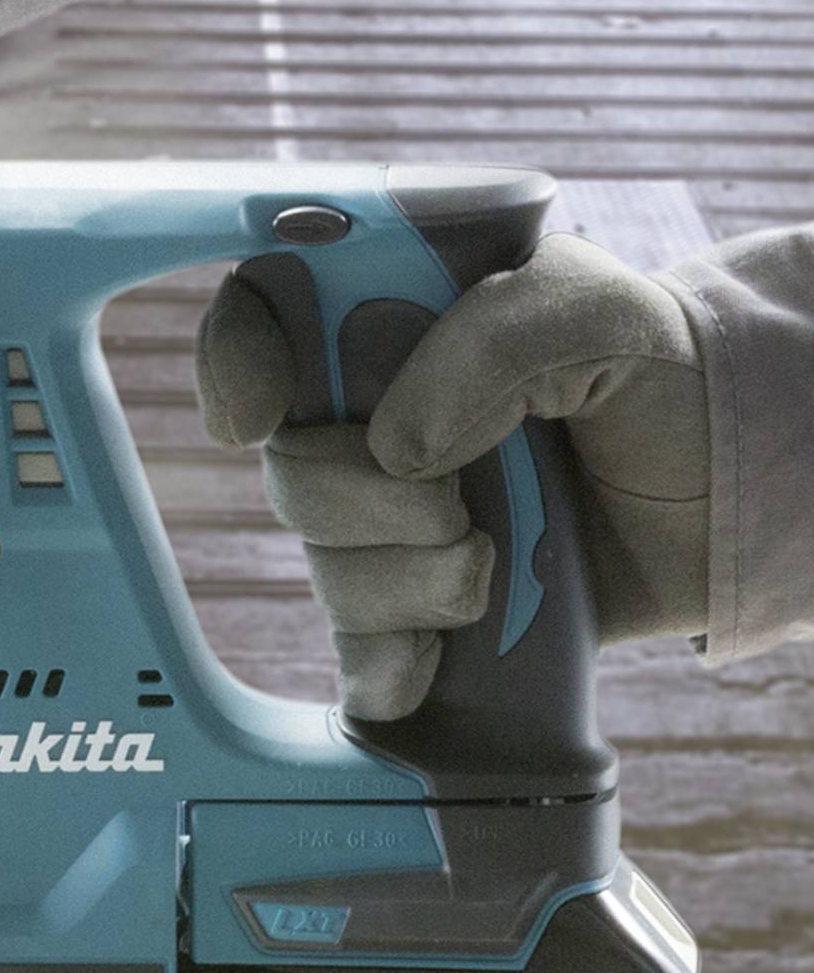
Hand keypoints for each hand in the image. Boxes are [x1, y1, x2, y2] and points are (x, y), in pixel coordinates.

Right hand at [194, 233, 710, 719]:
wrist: (739, 490)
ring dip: (407, 580)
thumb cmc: (668, 374)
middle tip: (454, 500)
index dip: (232, 363)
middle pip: (286, 468)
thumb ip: (490, 343)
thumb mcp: (597, 311)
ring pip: (324, 565)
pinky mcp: (426, 607)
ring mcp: (395, 520)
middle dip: (362, 501)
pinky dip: (388, 662)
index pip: (262, 319)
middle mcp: (376, 421)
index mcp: (396, 325)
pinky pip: (357, 651)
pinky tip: (434, 659)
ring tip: (492, 568)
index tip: (255, 417)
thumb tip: (394, 447)